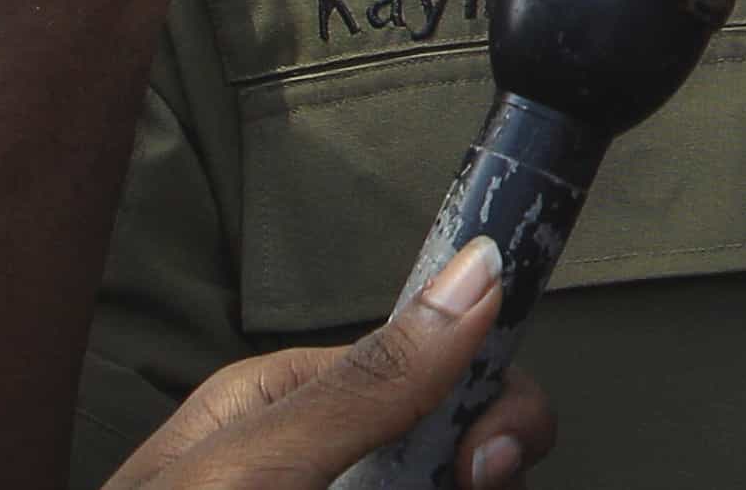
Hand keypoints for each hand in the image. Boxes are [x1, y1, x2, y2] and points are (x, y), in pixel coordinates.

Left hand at [101, 239, 553, 489]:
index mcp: (278, 407)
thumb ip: (362, 387)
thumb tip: (474, 276)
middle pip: (453, 441)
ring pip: (445, 488)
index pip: (429, 359)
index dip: (486, 397)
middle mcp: (312, 461)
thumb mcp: (247, 471)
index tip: (498, 452)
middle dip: (483, 466)